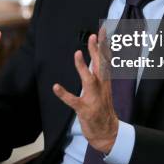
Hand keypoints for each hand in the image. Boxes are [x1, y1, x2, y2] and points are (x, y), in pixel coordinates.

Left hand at [53, 30, 118, 153]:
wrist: (107, 132)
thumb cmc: (103, 109)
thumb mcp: (105, 89)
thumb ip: (101, 73)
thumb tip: (98, 56)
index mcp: (105, 82)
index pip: (106, 60)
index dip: (104, 45)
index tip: (103, 31)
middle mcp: (101, 88)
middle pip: (100, 66)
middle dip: (97, 51)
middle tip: (93, 36)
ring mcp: (93, 98)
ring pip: (89, 80)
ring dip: (82, 67)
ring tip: (77, 54)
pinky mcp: (84, 109)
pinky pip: (73, 101)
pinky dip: (64, 94)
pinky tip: (56, 87)